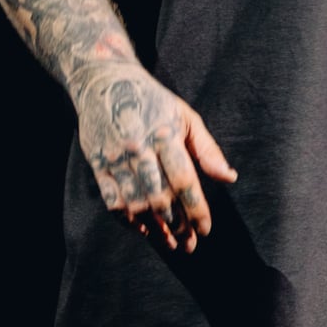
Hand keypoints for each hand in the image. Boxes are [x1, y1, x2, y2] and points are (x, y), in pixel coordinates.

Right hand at [69, 59, 236, 252]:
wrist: (105, 81)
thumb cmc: (155, 101)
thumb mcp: (186, 117)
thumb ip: (208, 150)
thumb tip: (230, 178)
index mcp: (166, 133)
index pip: (185, 180)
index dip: (197, 210)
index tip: (206, 230)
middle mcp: (140, 146)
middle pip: (160, 197)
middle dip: (178, 226)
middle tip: (189, 244)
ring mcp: (115, 156)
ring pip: (136, 203)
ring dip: (154, 229)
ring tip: (169, 243)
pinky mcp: (97, 162)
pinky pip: (112, 199)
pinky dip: (127, 219)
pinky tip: (142, 229)